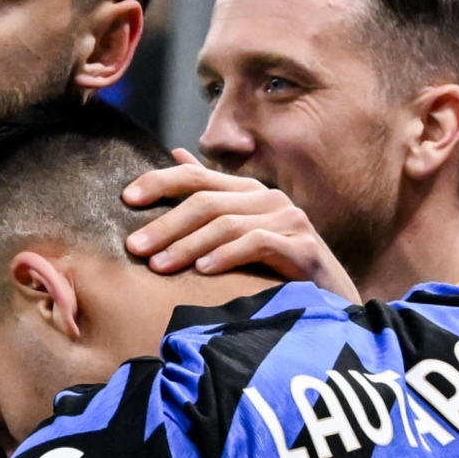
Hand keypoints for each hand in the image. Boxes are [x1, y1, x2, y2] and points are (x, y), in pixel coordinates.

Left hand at [122, 148, 358, 300]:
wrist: (332, 304)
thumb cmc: (279, 272)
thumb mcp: (243, 233)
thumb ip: (213, 197)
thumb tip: (176, 154)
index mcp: (249, 192)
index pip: (196, 175)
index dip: (159, 182)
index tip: (126, 199)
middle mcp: (269, 199)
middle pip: (206, 201)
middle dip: (165, 224)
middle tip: (135, 248)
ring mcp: (289, 221)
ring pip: (227, 223)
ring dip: (188, 245)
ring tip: (159, 267)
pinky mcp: (304, 247)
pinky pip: (256, 244)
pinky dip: (226, 256)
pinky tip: (203, 271)